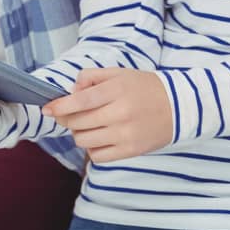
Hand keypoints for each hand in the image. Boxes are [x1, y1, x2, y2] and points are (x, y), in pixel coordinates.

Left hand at [43, 69, 173, 161]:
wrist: (181, 107)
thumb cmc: (148, 88)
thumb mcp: (122, 73)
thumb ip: (93, 77)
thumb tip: (71, 91)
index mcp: (118, 90)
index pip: (80, 101)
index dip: (60, 106)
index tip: (48, 109)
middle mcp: (120, 113)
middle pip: (78, 122)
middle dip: (69, 119)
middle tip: (73, 115)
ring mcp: (125, 134)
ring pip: (84, 140)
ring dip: (79, 133)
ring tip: (90, 126)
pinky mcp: (130, 151)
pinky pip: (97, 155)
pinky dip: (92, 148)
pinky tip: (100, 138)